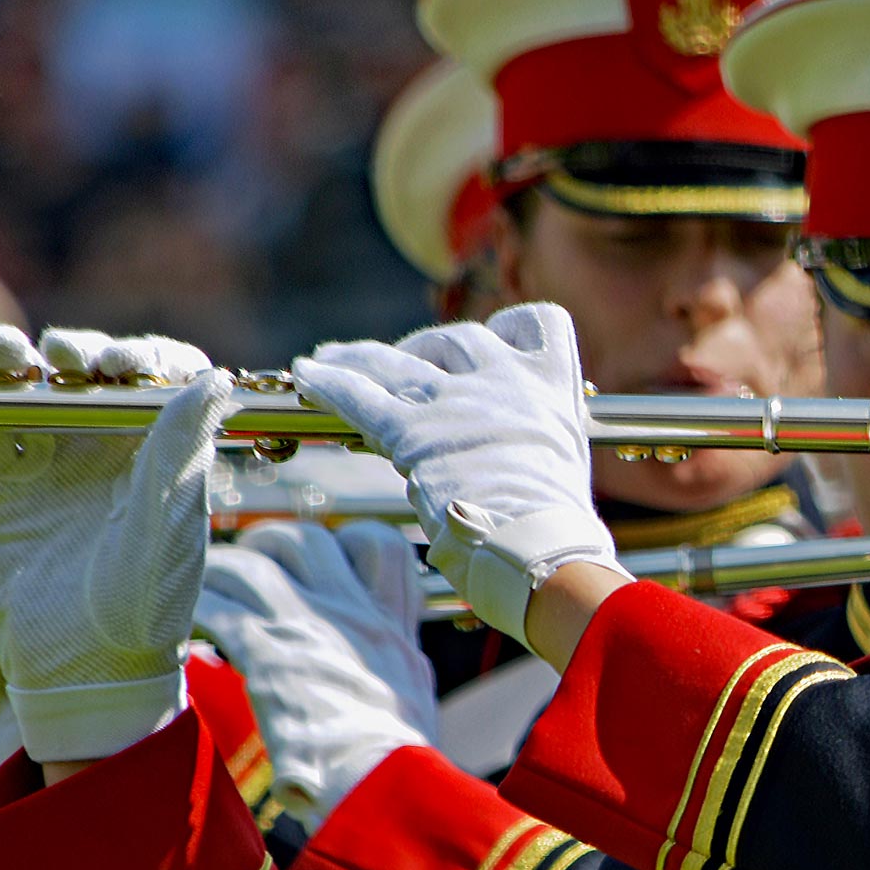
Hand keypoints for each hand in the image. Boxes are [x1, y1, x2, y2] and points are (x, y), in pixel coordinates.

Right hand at [0, 321, 236, 762]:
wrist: (86, 671)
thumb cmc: (146, 607)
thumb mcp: (165, 527)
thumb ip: (179, 451)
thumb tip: (217, 378)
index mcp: (169, 456)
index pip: (164, 381)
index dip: (146, 358)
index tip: (126, 365)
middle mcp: (117, 453)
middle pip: (95, 376)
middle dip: (79, 352)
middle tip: (66, 356)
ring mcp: (59, 468)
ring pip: (35, 394)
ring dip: (18, 363)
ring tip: (5, 351)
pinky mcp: (7, 490)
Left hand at [193, 522, 438, 830]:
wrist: (385, 791)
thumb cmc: (399, 765)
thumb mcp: (413, 700)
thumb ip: (388, 672)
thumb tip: (365, 678)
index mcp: (392, 628)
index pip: (380, 547)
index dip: (343, 543)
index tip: (318, 565)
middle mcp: (354, 615)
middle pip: (307, 539)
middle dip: (268, 546)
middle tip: (246, 572)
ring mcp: (311, 628)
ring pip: (252, 564)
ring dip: (220, 574)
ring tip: (204, 596)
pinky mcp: (267, 653)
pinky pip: (219, 607)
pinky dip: (198, 612)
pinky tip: (188, 634)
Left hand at [290, 303, 622, 645]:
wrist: (537, 546)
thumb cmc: (555, 522)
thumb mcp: (562, 460)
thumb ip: (531, 434)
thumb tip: (500, 445)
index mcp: (550, 383)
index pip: (533, 323)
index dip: (506, 332)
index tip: (488, 347)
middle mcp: (504, 378)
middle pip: (454, 338)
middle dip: (423, 347)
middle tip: (401, 366)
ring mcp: (455, 401)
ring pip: (394, 360)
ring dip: (357, 357)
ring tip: (329, 357)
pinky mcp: (412, 431)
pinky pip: (359, 396)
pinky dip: (328, 383)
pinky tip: (307, 375)